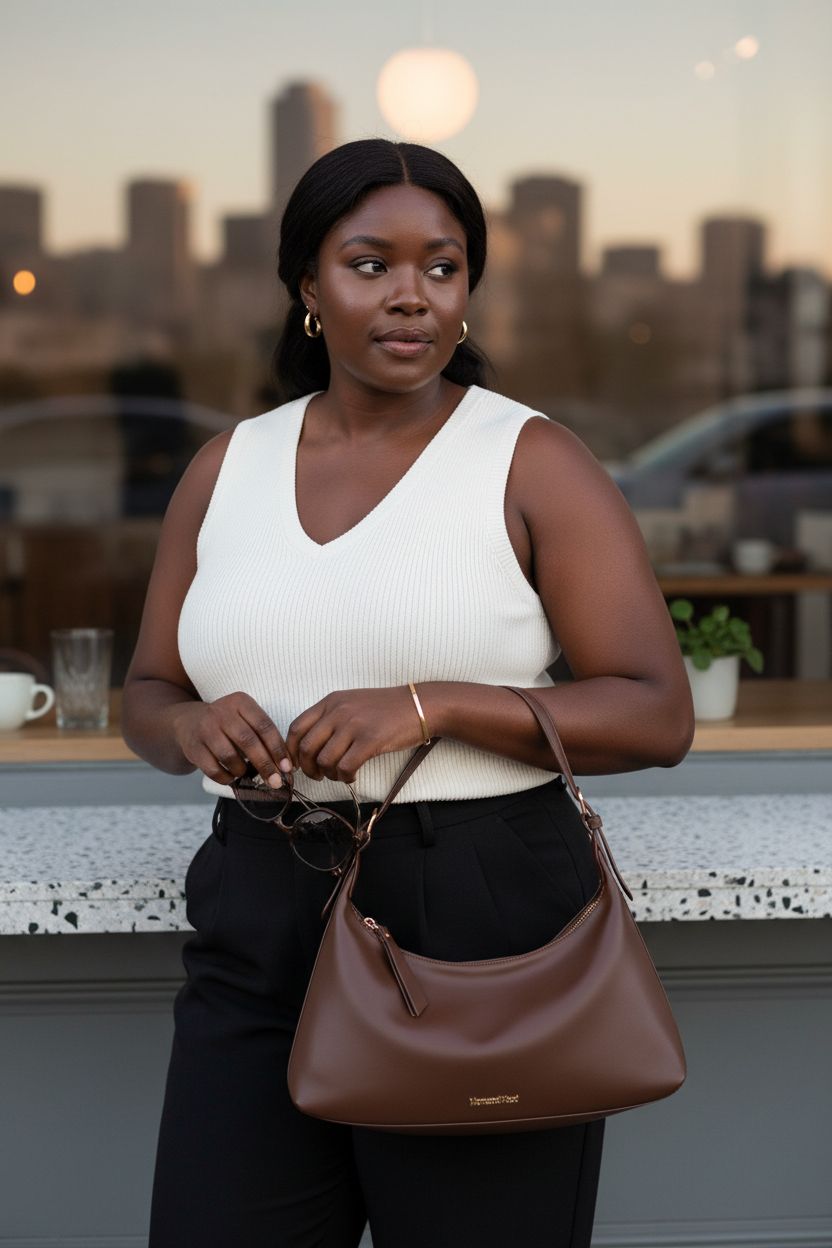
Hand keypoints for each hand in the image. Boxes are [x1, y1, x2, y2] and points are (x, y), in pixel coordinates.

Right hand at [171, 692, 292, 788]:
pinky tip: (231, 777)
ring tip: (247, 774)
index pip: (265, 726)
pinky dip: (226, 778)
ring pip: (230, 757)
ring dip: (243, 771)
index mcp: (240, 702)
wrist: (189, 723)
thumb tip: (285, 767)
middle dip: (265, 765)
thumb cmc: (228, 725)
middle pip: (248, 741)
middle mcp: (221, 712)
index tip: (288, 768)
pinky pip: (214, 769)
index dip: (278, 749)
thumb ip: (264, 737)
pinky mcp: (193, 747)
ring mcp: (205, 729)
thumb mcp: (245, 719)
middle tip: (275, 782)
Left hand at [285, 686, 425, 783]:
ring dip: (329, 775)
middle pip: (305, 747)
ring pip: (324, 761)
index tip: (297, 765)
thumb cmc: (386, 708)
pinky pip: (345, 767)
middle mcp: (338, 711)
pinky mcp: (370, 740)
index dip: (290, 751)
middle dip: (308, 768)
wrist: (419, 705)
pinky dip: (345, 777)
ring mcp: (354, 725)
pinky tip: (352, 776)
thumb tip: (308, 748)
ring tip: (340, 775)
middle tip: (318, 776)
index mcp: (330, 701)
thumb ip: (330, 719)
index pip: (296, 728)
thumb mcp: (352, 704)